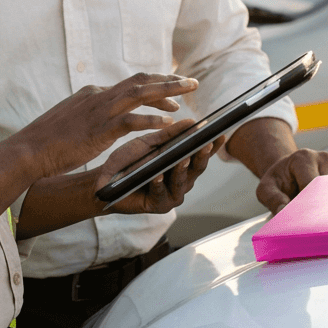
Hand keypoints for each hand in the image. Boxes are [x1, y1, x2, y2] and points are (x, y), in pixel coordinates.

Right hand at [17, 73, 198, 178]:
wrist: (29, 151)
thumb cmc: (46, 142)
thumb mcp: (71, 122)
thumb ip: (89, 117)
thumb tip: (100, 121)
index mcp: (92, 94)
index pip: (130, 84)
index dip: (154, 86)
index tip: (171, 90)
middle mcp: (98, 96)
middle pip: (141, 81)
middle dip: (168, 80)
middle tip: (191, 82)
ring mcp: (99, 110)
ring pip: (140, 93)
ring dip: (167, 92)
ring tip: (188, 94)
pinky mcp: (99, 128)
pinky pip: (132, 120)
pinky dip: (151, 120)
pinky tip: (168, 124)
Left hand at [93, 120, 225, 214]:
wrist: (107, 182)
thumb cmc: (130, 162)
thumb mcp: (149, 144)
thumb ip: (170, 134)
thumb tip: (192, 121)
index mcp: (182, 166)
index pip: (201, 155)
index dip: (212, 146)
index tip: (221, 133)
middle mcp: (181, 182)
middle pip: (196, 169)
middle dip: (201, 156)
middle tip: (205, 143)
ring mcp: (172, 195)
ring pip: (181, 182)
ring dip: (181, 169)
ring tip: (183, 157)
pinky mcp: (159, 205)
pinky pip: (160, 193)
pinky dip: (159, 184)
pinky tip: (157, 175)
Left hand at [255, 148, 327, 213]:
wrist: (290, 171)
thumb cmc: (279, 181)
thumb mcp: (266, 188)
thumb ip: (272, 199)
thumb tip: (284, 211)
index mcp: (304, 157)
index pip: (312, 184)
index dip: (309, 203)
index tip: (304, 220)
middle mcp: (324, 158)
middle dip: (322, 207)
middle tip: (314, 224)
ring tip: (320, 214)